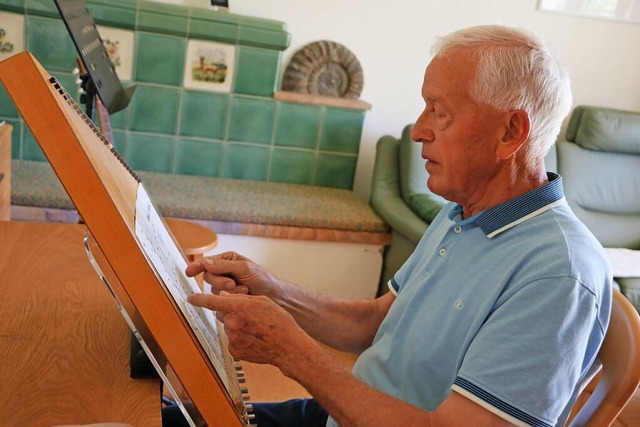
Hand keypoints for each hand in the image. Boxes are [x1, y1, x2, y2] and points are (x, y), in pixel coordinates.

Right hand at [185, 252, 278, 296]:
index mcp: (227, 260)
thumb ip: (224, 266)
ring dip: (228, 291)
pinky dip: (230, 298)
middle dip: (220, 282)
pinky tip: (242, 296)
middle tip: (232, 284)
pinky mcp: (227, 298)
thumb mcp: (244, 268)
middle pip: (208, 276)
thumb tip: (205, 263)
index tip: (188, 272)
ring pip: (213, 289)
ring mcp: (224, 285)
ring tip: (243, 290)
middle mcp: (223, 271)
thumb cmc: (262, 278)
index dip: (196, 266)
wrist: (273, 296)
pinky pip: (219, 299)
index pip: (207, 262)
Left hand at [188, 292, 310, 366]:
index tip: (191, 298)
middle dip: (233, 315)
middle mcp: (233, 322)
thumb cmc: (278, 322)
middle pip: (224, 315)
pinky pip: (233, 341)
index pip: (212, 302)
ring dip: (238, 328)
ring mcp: (233, 338)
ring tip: (256, 330)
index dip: (199, 299)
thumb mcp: (262, 301)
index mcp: (239, 307)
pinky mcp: (234, 350)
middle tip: (251, 319)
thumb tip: (224, 297)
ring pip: (229, 329)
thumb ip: (240, 298)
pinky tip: (254, 339)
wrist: (287, 345)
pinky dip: (241, 340)